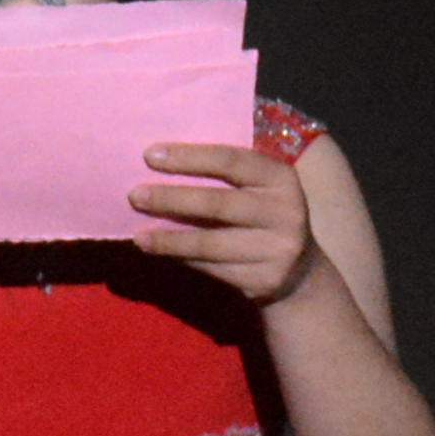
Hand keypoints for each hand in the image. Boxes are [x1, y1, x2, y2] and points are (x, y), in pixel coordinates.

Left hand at [131, 142, 318, 306]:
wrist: (299, 271)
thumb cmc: (263, 215)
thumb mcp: (259, 188)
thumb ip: (226, 174)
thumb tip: (162, 162)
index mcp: (280, 178)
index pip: (230, 161)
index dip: (189, 158)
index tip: (150, 156)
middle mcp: (284, 211)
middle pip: (217, 203)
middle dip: (172, 198)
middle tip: (135, 195)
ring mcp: (276, 249)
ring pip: (211, 243)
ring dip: (169, 240)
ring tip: (139, 237)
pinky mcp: (263, 280)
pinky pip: (212, 269)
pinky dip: (182, 259)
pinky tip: (161, 252)